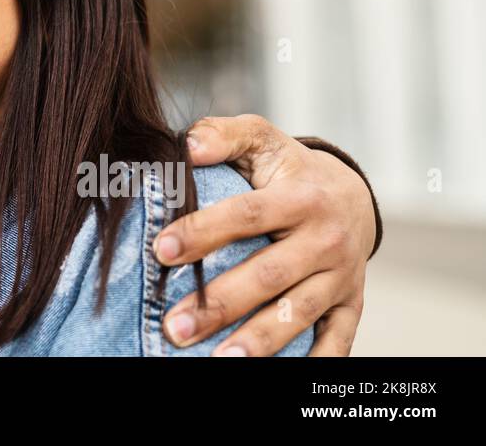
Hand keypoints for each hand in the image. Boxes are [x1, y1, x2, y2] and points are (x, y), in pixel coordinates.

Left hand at [154, 115, 373, 355]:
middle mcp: (326, 239)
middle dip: (220, 302)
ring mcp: (341, 277)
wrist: (352, 194)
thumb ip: (223, 135)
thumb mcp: (261, 139)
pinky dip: (314, 363)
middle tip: (176, 325)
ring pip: (297, 314)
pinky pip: (337, 342)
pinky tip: (282, 378)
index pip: (247, 215)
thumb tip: (187, 147)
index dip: (204, 231)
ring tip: (217, 361)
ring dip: (258, 342)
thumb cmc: (288, 169)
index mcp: (301, 197)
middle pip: (269, 275)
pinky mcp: (351, 305)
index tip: (161, 249)